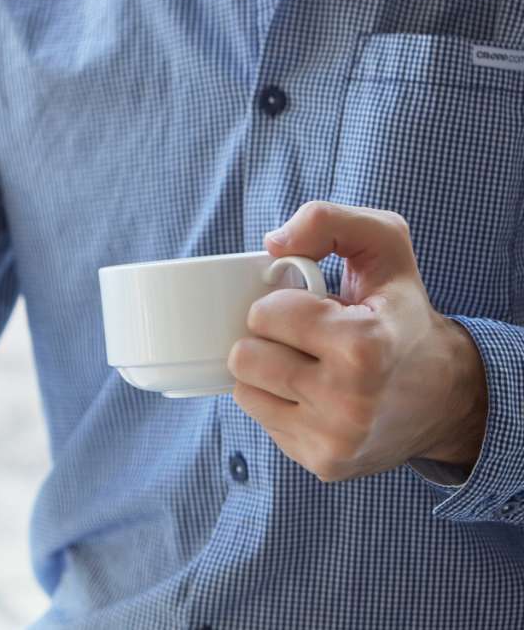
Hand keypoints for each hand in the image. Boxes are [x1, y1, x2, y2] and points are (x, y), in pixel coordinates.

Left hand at [227, 201, 486, 481]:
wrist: (444, 394)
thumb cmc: (400, 312)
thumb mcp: (383, 246)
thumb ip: (328, 221)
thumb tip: (271, 244)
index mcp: (365, 345)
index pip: (265, 315)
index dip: (279, 304)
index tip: (311, 308)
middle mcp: (350, 401)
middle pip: (244, 357)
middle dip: (266, 339)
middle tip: (305, 339)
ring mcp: (335, 440)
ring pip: (243, 390)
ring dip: (264, 370)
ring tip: (306, 364)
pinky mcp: (323, 465)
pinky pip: (259, 420)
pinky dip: (276, 401)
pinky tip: (312, 394)